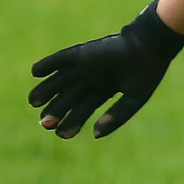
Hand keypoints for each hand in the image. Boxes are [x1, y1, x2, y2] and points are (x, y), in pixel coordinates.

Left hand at [29, 1, 183, 138]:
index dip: (72, 122)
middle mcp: (92, 78)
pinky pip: (60, 59)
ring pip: (60, 80)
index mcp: (105, 90)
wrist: (150, 48)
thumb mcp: (134, 100)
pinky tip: (35, 73)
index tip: (61, 135)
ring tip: (34, 103)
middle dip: (56, 111)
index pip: (83, 109)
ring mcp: (86, 65)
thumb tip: (95, 135)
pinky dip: (47, 65)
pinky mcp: (82, 53)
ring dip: (46, 90)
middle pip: (68, 97)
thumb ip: (116, 117)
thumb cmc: (147, 74)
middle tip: (44, 124)